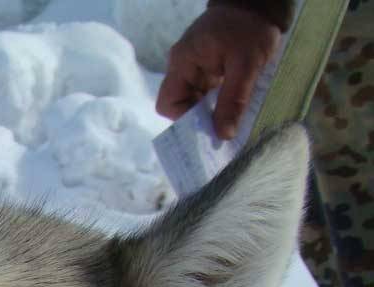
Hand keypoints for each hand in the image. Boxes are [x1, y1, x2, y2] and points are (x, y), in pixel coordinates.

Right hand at [156, 6, 281, 139]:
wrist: (258, 3)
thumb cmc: (249, 28)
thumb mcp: (246, 64)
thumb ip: (233, 99)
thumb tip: (223, 135)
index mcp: (182, 62)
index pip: (168, 103)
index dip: (183, 119)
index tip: (207, 126)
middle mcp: (181, 67)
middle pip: (178, 105)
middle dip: (197, 119)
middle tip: (221, 127)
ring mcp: (192, 68)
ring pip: (191, 102)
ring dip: (208, 113)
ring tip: (228, 118)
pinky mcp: (205, 69)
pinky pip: (203, 94)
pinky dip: (215, 104)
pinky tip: (230, 106)